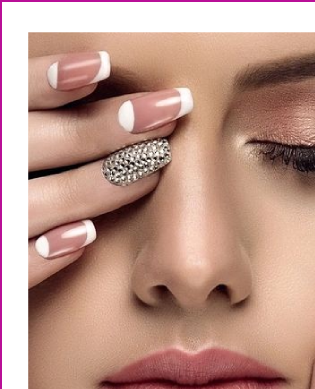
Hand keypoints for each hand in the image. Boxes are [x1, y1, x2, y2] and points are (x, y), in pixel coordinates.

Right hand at [28, 51, 189, 288]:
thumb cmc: (27, 188)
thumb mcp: (27, 149)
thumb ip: (49, 129)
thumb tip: (107, 81)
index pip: (12, 96)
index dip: (50, 79)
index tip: (107, 64)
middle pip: (34, 142)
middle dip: (101, 129)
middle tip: (165, 115)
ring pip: (31, 203)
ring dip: (90, 187)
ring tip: (150, 173)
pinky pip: (13, 265)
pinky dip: (46, 253)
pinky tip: (88, 236)